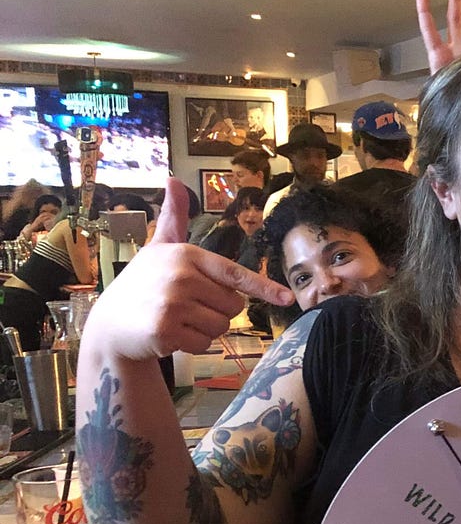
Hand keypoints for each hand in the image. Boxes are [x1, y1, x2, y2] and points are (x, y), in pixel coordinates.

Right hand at [82, 178, 292, 360]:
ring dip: (205, 330)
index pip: (235, 274)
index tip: (288, 298)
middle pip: (234, 306)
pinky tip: (169, 335)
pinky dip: (192, 345)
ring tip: (177, 320)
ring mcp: (172, 303)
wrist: (109, 324)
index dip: (265, 288)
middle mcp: (181, 276)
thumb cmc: (143, 284)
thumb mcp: (159, 247)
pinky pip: (204, 344)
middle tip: (186, 307)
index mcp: (186, 254)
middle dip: (217, 311)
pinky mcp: (165, 330)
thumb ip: (173, 217)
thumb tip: (173, 179)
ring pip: (222, 327)